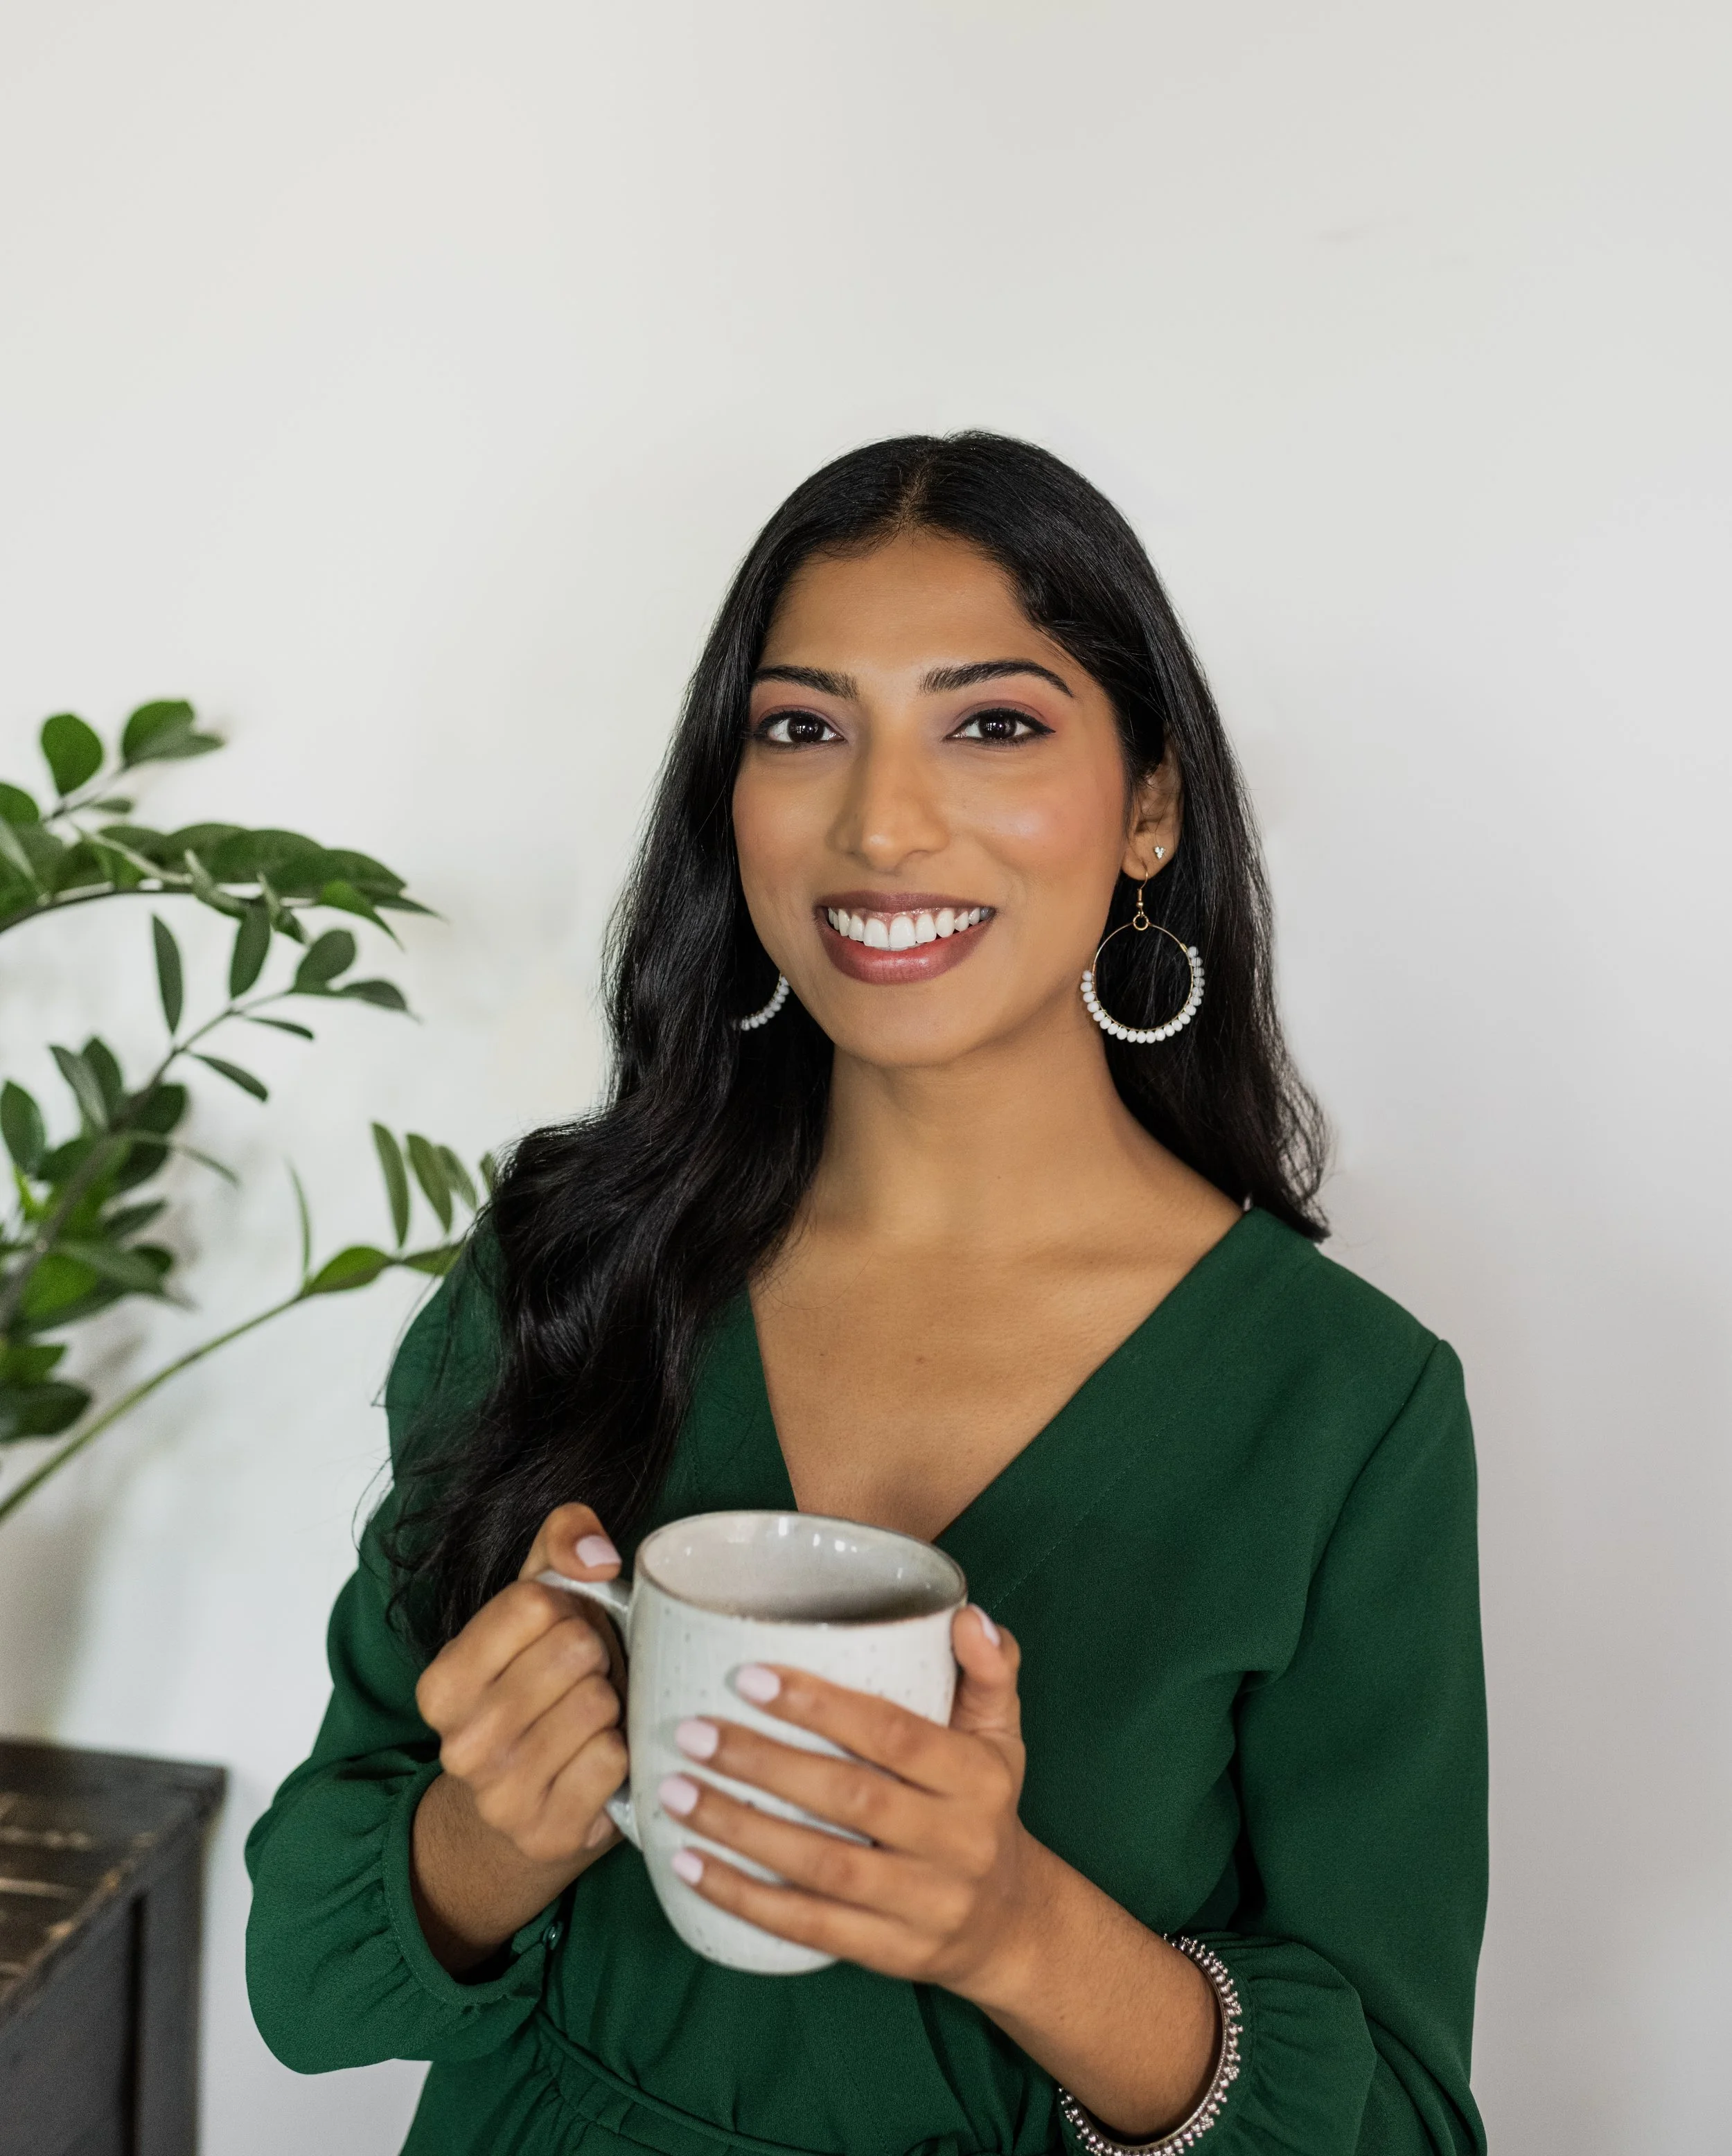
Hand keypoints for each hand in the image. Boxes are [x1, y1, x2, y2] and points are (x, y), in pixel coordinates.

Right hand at [409, 1502, 627, 1968]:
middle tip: (582, 1681)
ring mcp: (501, 1796)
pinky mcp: (548, 1833)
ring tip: (590, 1719)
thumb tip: (598, 1556)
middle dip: (594, 1655)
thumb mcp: (533, 1609)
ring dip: (610, 1704)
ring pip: (597, 1704)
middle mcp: (460, 1744)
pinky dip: (621, 1753)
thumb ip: (561, 1543)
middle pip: (573, 1650)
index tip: (559, 1636)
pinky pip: (614, 1759)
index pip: (533, 1602)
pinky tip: (599, 1761)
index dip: (567, 1609)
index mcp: (441, 1684)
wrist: (518, 1815)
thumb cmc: (536, 1693)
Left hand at [656, 1603, 1045, 1998]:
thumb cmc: (985, 1807)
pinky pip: (810, 1926)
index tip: (750, 1678)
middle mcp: (958, 1842)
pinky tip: (690, 1866)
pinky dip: (745, 1898)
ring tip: (676, 1792)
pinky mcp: (892, 1953)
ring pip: (822, 1866)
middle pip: (851, 1798)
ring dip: (740, 1829)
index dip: (823, 1706)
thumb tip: (969, 1615)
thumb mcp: (1001, 1736)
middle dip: (764, 1763)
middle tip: (693, 1733)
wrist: (1011, 1923)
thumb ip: (990, 1671)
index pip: (895, 1735)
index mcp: (978, 1778)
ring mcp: (924, 1905)